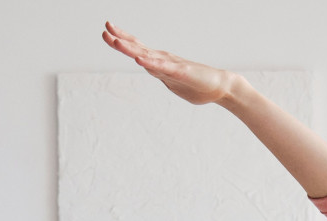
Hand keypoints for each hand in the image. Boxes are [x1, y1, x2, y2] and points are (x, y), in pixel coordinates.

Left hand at [100, 22, 239, 105]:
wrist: (221, 87)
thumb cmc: (198, 86)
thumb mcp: (174, 82)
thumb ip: (163, 75)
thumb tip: (154, 72)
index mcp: (161, 63)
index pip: (138, 50)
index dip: (123, 41)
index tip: (108, 32)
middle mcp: (164, 60)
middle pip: (138, 49)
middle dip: (120, 40)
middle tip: (105, 28)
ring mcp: (172, 65)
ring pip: (147, 56)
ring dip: (131, 50)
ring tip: (116, 42)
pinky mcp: (181, 73)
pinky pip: (163, 68)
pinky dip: (151, 64)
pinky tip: (140, 61)